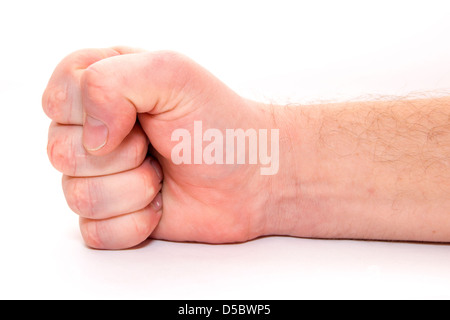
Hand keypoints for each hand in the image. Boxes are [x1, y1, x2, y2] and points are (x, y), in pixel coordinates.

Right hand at [43, 47, 276, 248]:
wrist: (252, 178)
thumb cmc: (219, 124)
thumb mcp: (172, 73)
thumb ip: (112, 81)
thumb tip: (89, 136)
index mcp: (101, 87)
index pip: (56, 99)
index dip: (94, 112)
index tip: (139, 116)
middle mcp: (94, 131)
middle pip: (60, 152)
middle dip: (122, 155)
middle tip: (156, 146)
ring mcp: (101, 176)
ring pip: (77, 195)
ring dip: (134, 189)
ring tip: (162, 174)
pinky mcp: (112, 215)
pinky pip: (94, 231)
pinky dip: (136, 222)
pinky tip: (160, 204)